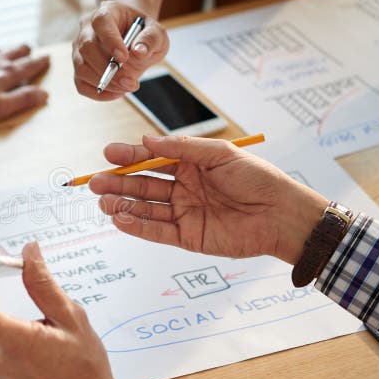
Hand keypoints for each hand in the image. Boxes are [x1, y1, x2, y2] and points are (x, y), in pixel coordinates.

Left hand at [0, 45, 49, 126]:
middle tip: (35, 52)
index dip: (39, 64)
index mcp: (7, 75)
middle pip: (17, 54)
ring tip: (18, 48)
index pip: (28, 67)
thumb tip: (44, 94)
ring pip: (2, 50)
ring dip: (12, 50)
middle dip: (28, 54)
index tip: (48, 58)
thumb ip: (22, 100)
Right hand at [73, 1, 167, 100]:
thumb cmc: (143, 35)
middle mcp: (87, 28)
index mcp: (107, 12)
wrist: (134, 42)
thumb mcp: (156, 33)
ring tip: (127, 87)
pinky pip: (81, 84)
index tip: (124, 57)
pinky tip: (117, 92)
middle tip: (130, 82)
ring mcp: (79, 49)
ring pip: (81, 68)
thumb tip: (139, 53)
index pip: (101, 22)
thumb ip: (151, 39)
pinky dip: (99, 93)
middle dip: (108, 68)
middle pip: (87, 47)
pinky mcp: (80, 68)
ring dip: (105, 82)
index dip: (110, 40)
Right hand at [89, 135, 328, 263]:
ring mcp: (184, 213)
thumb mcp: (219, 154)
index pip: (152, 160)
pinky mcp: (188, 237)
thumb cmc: (258, 179)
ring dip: (122, 204)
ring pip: (145, 208)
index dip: (129, 157)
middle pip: (143, 185)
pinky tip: (120, 218)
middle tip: (95, 182)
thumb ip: (181, 149)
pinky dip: (137, 226)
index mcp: (191, 166)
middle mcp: (183, 189)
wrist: (282, 214)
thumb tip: (147, 141)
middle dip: (118, 183)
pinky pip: (157, 231)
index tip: (108, 154)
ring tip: (102, 201)